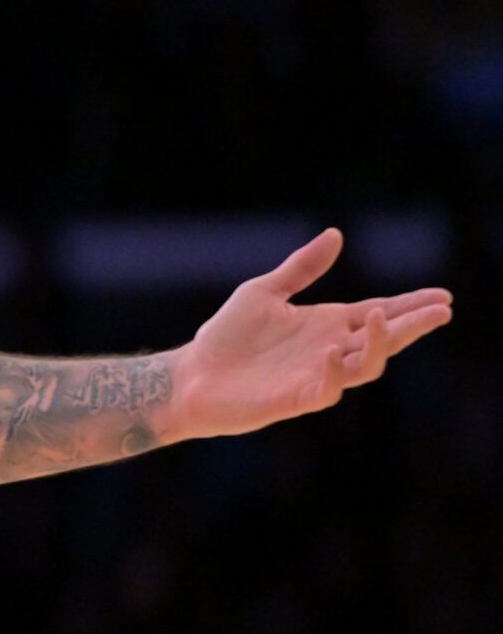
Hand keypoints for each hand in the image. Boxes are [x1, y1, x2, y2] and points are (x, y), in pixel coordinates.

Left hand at [172, 228, 452, 440]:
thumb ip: (302, 267)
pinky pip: (326, 390)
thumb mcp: (265, 291)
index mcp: (326, 325)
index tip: (443, 295)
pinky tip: (332, 351)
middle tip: (442, 310)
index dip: (410, 305)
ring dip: (377, 344)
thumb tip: (337, 234)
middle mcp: (329, 351)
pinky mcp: (294, 399)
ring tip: (381, 315)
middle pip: (383, 339)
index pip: (378, 312)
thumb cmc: (227, 336)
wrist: (189, 375)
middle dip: (412, 325)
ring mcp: (315, 376)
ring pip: (365, 366)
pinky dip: (333, 372)